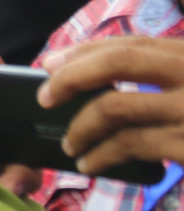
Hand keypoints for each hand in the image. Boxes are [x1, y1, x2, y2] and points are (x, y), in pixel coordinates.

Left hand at [41, 36, 183, 175]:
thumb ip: (166, 77)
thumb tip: (93, 80)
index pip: (133, 44)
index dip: (86, 51)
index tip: (51, 62)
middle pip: (119, 61)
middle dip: (71, 76)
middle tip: (44, 98)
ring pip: (115, 107)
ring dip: (81, 128)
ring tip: (69, 145)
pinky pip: (129, 144)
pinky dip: (100, 155)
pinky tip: (91, 165)